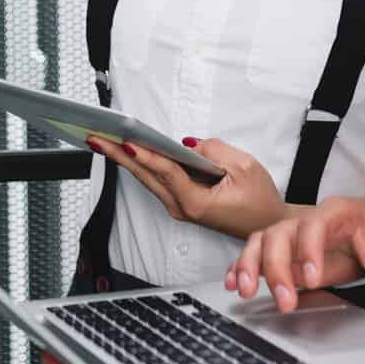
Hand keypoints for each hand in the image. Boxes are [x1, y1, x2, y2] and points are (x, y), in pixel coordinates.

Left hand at [87, 135, 288, 240]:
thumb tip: (187, 144)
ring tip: (103, 140)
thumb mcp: (245, 167)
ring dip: (125, 159)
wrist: (267, 226)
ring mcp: (179, 207)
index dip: (146, 155)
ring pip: (147, 179)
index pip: (166, 172)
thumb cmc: (260, 200)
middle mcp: (182, 208)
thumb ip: (214, 151)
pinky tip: (127, 150)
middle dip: (119, 155)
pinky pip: (157, 181)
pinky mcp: (181, 202)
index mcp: (197, 203)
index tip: (126, 142)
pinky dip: (141, 164)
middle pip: (146, 176)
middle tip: (97, 137)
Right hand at [226, 186, 364, 325]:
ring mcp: (292, 232)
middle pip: (280, 234)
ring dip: (249, 264)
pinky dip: (242, 265)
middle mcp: (307, 219)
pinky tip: (234, 281)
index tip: (312, 278)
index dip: (309, 250)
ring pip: (261, 240)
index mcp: (336, 214)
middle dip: (276, 267)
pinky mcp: (284, 247)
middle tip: (284, 300)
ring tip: (244, 289)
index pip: (315, 225)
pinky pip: (256, 251)